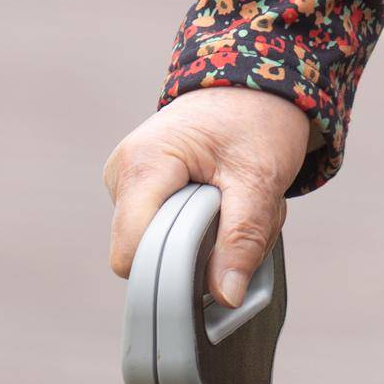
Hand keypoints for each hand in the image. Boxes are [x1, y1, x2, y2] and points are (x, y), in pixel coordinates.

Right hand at [104, 86, 313, 307]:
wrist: (254, 85)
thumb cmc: (257, 118)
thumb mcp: (261, 177)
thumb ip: (243, 238)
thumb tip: (227, 298)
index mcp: (143, 164)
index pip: (132, 253)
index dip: (172, 271)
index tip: (218, 260)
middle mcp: (123, 175)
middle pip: (149, 254)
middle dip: (203, 251)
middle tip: (247, 216)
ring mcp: (128, 185)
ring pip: (162, 248)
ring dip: (211, 239)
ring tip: (240, 201)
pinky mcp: (143, 194)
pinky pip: (168, 234)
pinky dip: (207, 228)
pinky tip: (228, 202)